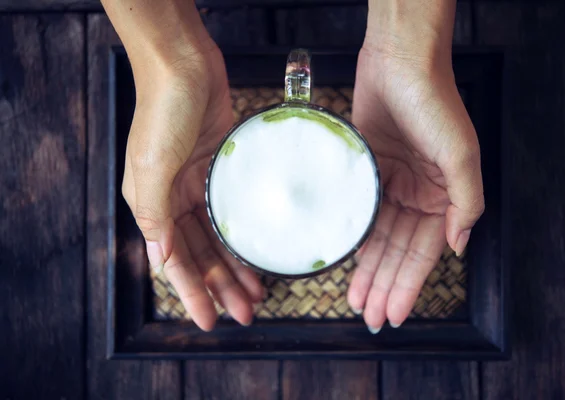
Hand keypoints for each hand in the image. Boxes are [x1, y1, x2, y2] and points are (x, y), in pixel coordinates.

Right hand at [121, 43, 262, 330]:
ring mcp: (198, 184)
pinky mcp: (221, 168)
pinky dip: (244, 232)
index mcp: (151, 204)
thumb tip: (162, 259)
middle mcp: (174, 198)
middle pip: (201, 253)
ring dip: (236, 265)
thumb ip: (155, 214)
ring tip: (258, 293)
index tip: (211, 320)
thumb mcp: (153, 166)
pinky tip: (259, 250)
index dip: (193, 293)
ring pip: (220, 236)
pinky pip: (233, 210)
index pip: (174, 261)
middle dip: (222, 285)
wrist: (184, 63)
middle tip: (246, 312)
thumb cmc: (164, 110)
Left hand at [347, 44, 483, 331]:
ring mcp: (391, 184)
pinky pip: (359, 212)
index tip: (394, 314)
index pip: (424, 252)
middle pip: (398, 251)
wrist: (399, 62)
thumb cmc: (433, 102)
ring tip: (355, 299)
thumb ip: (465, 202)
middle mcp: (417, 194)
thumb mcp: (460, 154)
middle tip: (368, 316)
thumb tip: (459, 245)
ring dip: (367, 269)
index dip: (408, 285)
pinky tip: (345, 259)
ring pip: (377, 237)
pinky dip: (354, 237)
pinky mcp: (367, 171)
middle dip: (384, 285)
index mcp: (444, 196)